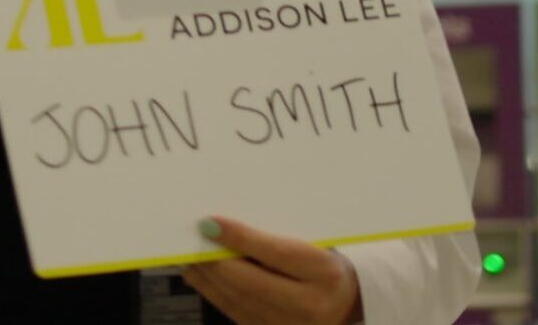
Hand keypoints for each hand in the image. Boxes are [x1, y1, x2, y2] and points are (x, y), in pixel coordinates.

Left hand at [181, 217, 362, 324]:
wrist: (348, 302)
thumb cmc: (325, 263)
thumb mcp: (313, 244)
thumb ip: (273, 239)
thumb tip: (227, 227)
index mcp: (324, 273)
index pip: (274, 253)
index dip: (239, 238)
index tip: (210, 223)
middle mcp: (311, 307)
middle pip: (251, 283)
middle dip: (215, 262)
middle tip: (190, 240)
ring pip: (239, 302)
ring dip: (209, 279)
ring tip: (189, 257)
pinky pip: (238, 315)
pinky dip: (216, 295)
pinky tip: (203, 278)